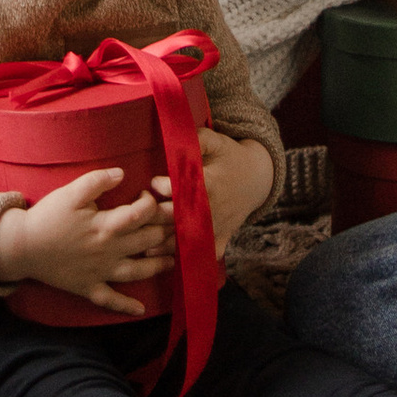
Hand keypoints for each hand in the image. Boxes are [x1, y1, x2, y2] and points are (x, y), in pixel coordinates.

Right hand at [0, 167, 171, 314]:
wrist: (22, 247)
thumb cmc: (48, 217)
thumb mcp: (70, 192)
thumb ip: (97, 180)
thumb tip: (122, 173)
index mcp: (105, 225)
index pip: (141, 214)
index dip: (152, 203)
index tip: (150, 194)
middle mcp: (108, 250)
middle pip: (147, 241)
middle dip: (165, 232)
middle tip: (178, 225)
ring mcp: (100, 272)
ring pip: (138, 271)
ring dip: (159, 265)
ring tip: (173, 260)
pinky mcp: (89, 287)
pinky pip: (111, 300)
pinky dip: (126, 306)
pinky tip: (141, 309)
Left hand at [153, 130, 275, 251]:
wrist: (257, 180)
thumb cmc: (230, 157)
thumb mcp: (216, 141)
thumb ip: (196, 138)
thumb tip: (174, 137)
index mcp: (210, 184)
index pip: (183, 189)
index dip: (164, 187)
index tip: (153, 183)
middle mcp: (211, 211)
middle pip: (178, 219)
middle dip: (156, 218)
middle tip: (139, 213)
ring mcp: (216, 229)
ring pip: (185, 241)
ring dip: (163, 244)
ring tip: (143, 242)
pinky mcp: (219, 241)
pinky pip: (200, 255)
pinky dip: (183, 260)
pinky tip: (164, 259)